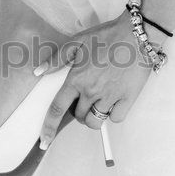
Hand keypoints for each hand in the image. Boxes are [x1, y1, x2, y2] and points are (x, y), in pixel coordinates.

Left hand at [35, 12, 155, 147]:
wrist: (137, 34)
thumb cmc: (108, 36)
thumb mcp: (77, 42)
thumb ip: (56, 59)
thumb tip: (38, 72)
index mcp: (76, 79)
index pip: (57, 109)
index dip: (48, 128)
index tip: (44, 141)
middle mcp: (91, 91)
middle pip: (78, 117)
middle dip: (78, 112)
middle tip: (85, 99)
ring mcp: (110, 96)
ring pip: (96, 121)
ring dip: (93, 117)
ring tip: (98, 103)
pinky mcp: (127, 99)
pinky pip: (115, 118)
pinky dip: (113, 114)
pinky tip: (114, 101)